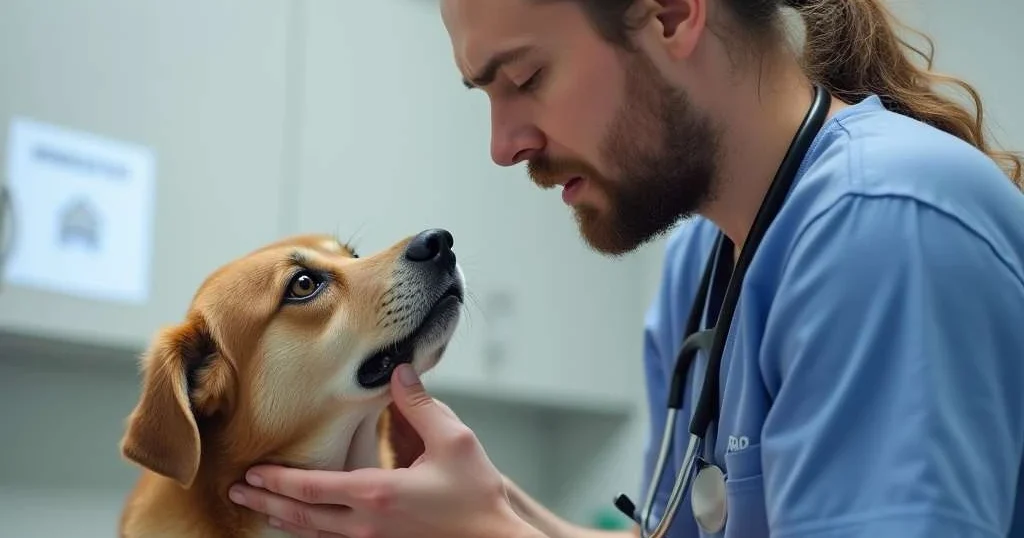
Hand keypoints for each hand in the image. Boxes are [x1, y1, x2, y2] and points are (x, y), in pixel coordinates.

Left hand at [228, 364, 541, 537]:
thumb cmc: (477, 494)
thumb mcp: (454, 440)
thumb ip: (421, 404)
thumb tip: (399, 372)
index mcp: (376, 494)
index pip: (311, 488)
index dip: (277, 480)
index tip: (252, 471)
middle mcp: (365, 524)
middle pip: (301, 516)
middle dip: (265, 502)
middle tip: (236, 490)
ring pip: (313, 534)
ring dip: (281, 518)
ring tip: (257, 506)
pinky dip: (309, 532)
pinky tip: (301, 524)